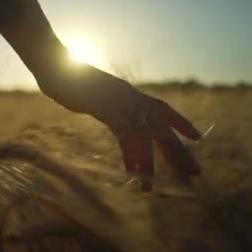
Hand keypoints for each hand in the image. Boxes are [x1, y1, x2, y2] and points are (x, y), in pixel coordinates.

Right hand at [35, 60, 201, 190]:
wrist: (52, 63)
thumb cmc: (66, 75)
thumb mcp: (91, 91)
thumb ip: (103, 101)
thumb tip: (104, 107)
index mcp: (129, 93)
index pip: (162, 108)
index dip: (180, 123)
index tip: (198, 138)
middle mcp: (131, 97)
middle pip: (162, 127)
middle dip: (178, 152)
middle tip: (195, 173)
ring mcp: (120, 102)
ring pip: (145, 136)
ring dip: (149, 164)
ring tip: (150, 188)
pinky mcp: (106, 108)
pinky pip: (124, 135)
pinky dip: (129, 154)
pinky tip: (131, 172)